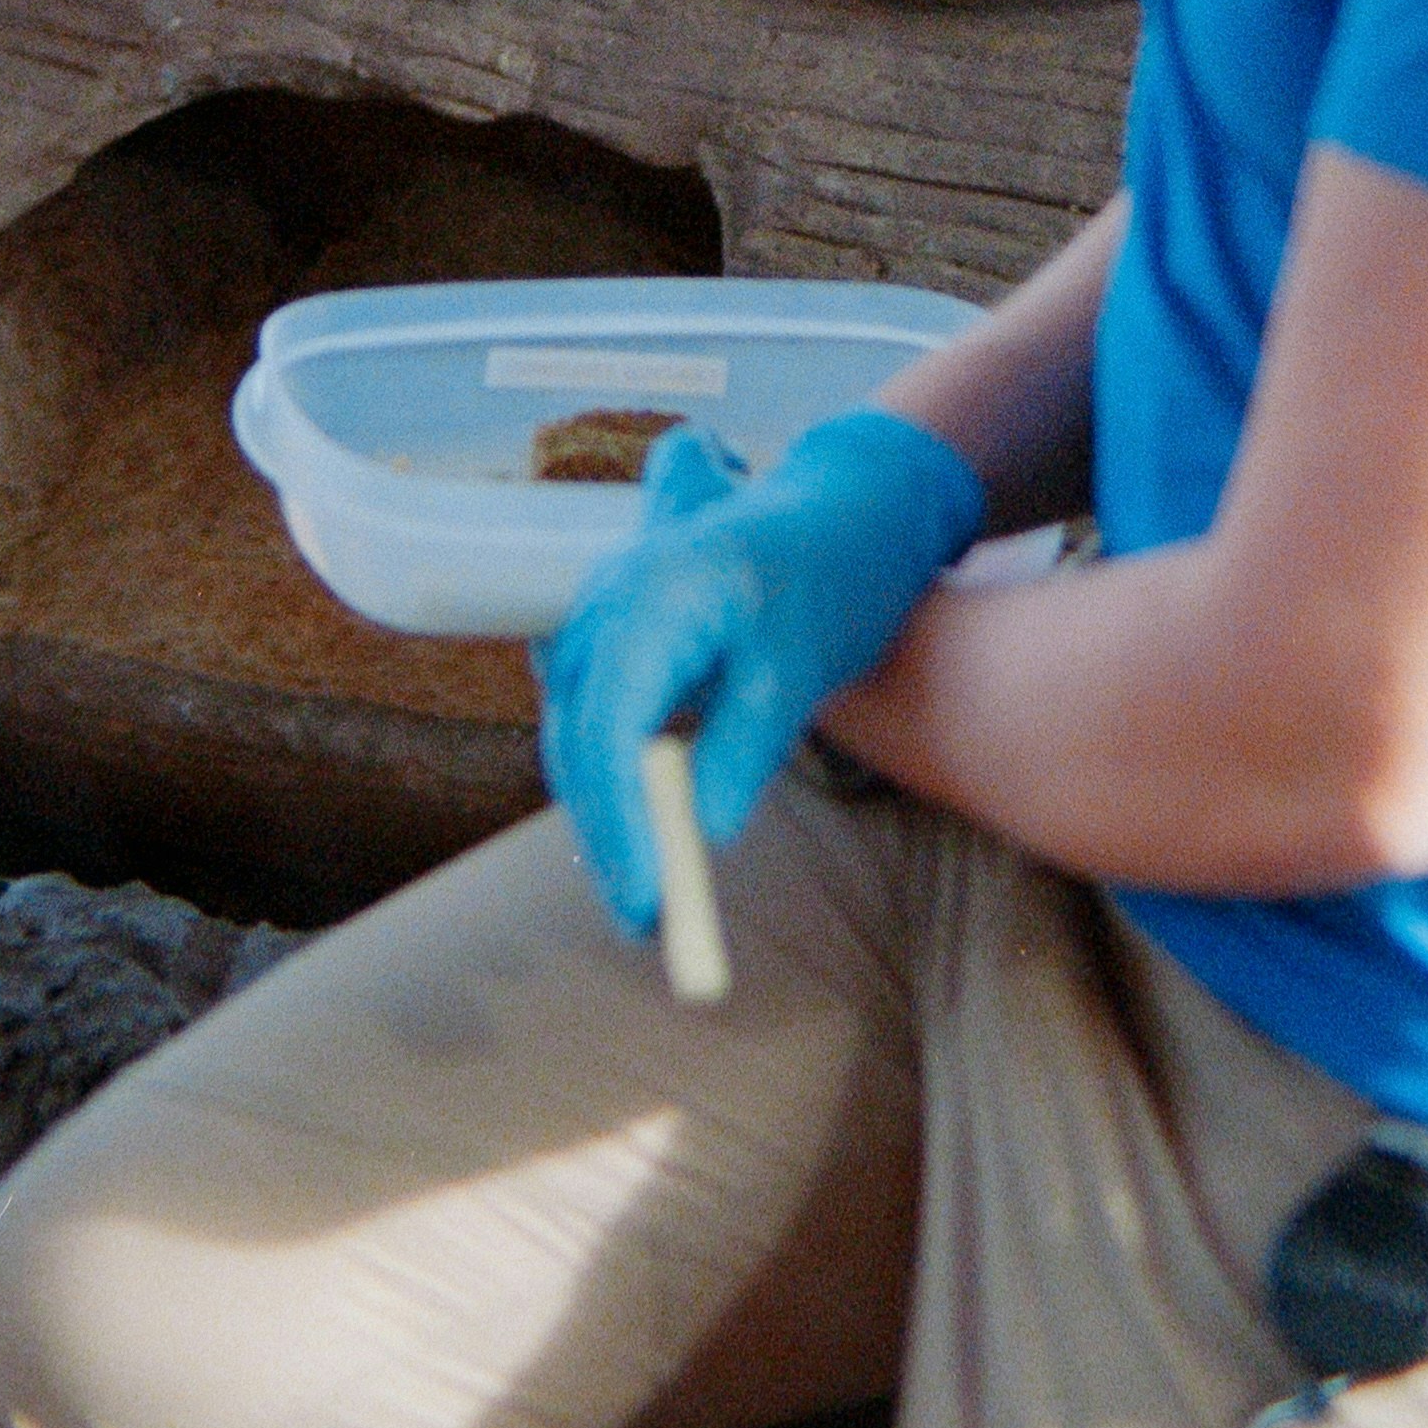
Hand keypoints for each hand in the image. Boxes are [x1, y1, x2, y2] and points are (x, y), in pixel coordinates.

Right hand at [539, 410, 986, 931]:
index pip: (611, 725)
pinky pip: (590, 708)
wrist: (850, 506)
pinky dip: (608, 773)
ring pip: (578, 726)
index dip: (622, 821)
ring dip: (604, 809)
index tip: (649, 900)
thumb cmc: (831, 575)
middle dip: (610, 832)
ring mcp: (604, 607)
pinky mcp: (614, 627)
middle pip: (582, 734)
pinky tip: (637, 834)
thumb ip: (745, 745)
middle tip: (653, 920)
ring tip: (648, 896)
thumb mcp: (800, 664)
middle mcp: (609, 596)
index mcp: (653, 595)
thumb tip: (704, 832)